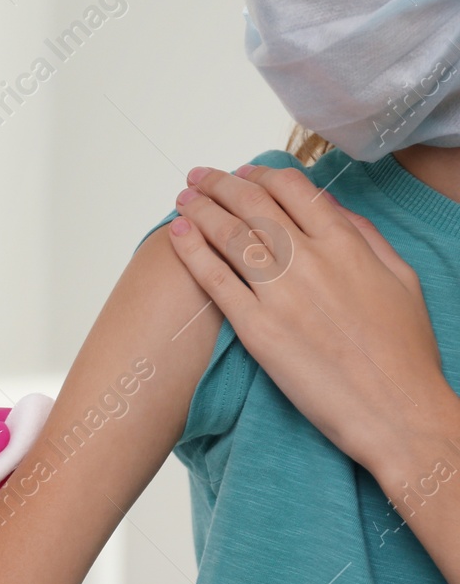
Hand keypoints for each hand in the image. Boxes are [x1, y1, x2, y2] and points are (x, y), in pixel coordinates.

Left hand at [167, 163, 456, 474]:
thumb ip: (366, 238)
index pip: (295, 191)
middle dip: (221, 184)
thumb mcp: (400, 280)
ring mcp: (281, 295)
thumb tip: (332, 209)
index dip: (262, 175)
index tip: (243, 172)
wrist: (396, 410)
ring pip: (230, 236)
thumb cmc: (404, 351)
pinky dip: (193, 252)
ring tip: (183, 198)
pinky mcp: (258, 330)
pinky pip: (217, 281)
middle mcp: (311, 261)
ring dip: (201, 209)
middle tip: (198, 176)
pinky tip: (178, 234)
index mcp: (348, 245)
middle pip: (254, 205)